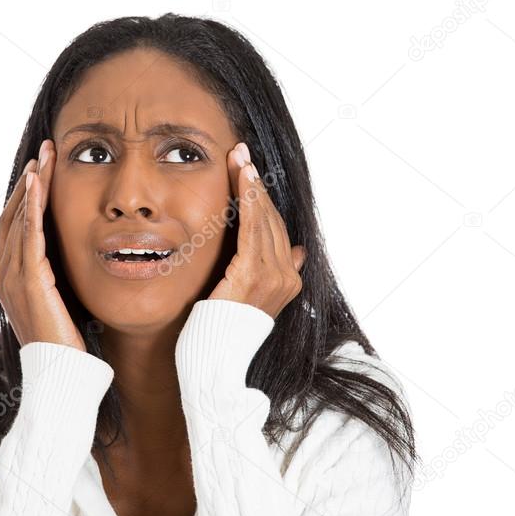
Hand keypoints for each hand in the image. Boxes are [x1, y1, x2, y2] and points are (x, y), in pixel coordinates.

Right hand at [0, 139, 85, 350]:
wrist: (58, 373)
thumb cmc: (64, 342)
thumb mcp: (57, 301)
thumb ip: (52, 278)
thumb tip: (59, 260)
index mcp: (8, 277)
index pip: (15, 225)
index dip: (26, 195)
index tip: (42, 169)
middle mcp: (3, 274)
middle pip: (12, 215)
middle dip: (29, 181)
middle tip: (46, 152)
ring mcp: (10, 278)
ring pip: (18, 219)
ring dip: (32, 185)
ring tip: (45, 158)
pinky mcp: (27, 282)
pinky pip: (27, 235)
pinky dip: (31, 207)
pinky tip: (38, 184)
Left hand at [208, 142, 305, 318]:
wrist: (215, 363)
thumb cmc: (223, 333)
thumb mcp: (252, 299)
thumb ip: (276, 273)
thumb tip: (299, 252)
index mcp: (289, 281)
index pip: (277, 228)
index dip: (262, 197)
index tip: (249, 170)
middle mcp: (287, 277)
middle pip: (272, 219)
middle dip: (255, 184)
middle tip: (241, 152)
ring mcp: (273, 277)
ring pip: (263, 219)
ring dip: (250, 185)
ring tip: (239, 158)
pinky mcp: (253, 276)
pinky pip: (253, 229)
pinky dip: (248, 202)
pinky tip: (242, 181)